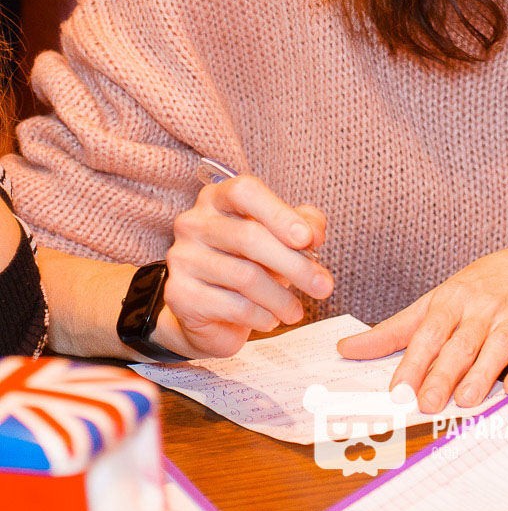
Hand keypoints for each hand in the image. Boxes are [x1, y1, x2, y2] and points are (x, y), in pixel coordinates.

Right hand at [155, 175, 333, 358]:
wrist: (208, 313)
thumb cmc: (248, 264)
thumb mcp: (280, 238)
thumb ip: (303, 225)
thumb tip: (315, 232)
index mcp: (216, 198)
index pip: (244, 191)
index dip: (279, 213)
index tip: (309, 240)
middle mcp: (193, 223)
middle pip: (249, 237)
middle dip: (294, 264)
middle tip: (324, 287)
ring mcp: (182, 258)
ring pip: (244, 276)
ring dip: (281, 298)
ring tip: (296, 311)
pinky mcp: (180, 294)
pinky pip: (232, 306)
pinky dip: (261, 316)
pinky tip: (270, 319)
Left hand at [337, 245, 507, 411]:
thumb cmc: (480, 288)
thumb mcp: (437, 300)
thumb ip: (394, 330)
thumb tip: (346, 348)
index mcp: (452, 300)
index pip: (428, 333)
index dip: (414, 362)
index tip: (398, 390)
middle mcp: (482, 307)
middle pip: (461, 344)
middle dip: (444, 375)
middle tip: (428, 404)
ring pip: (496, 347)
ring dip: (482, 375)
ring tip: (467, 401)